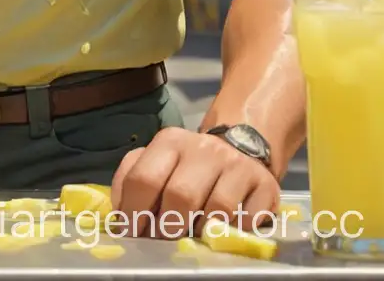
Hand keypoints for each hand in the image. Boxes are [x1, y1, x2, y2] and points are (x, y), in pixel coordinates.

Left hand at [111, 128, 279, 238]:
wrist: (239, 146)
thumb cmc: (190, 164)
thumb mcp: (158, 160)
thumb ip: (134, 179)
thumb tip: (119, 216)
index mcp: (169, 140)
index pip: (143, 178)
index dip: (133, 212)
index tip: (130, 234)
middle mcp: (202, 148)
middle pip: (179, 195)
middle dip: (167, 227)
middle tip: (162, 242)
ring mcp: (235, 165)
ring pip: (215, 210)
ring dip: (201, 231)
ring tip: (193, 234)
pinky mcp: (264, 184)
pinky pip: (246, 220)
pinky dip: (233, 231)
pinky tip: (225, 228)